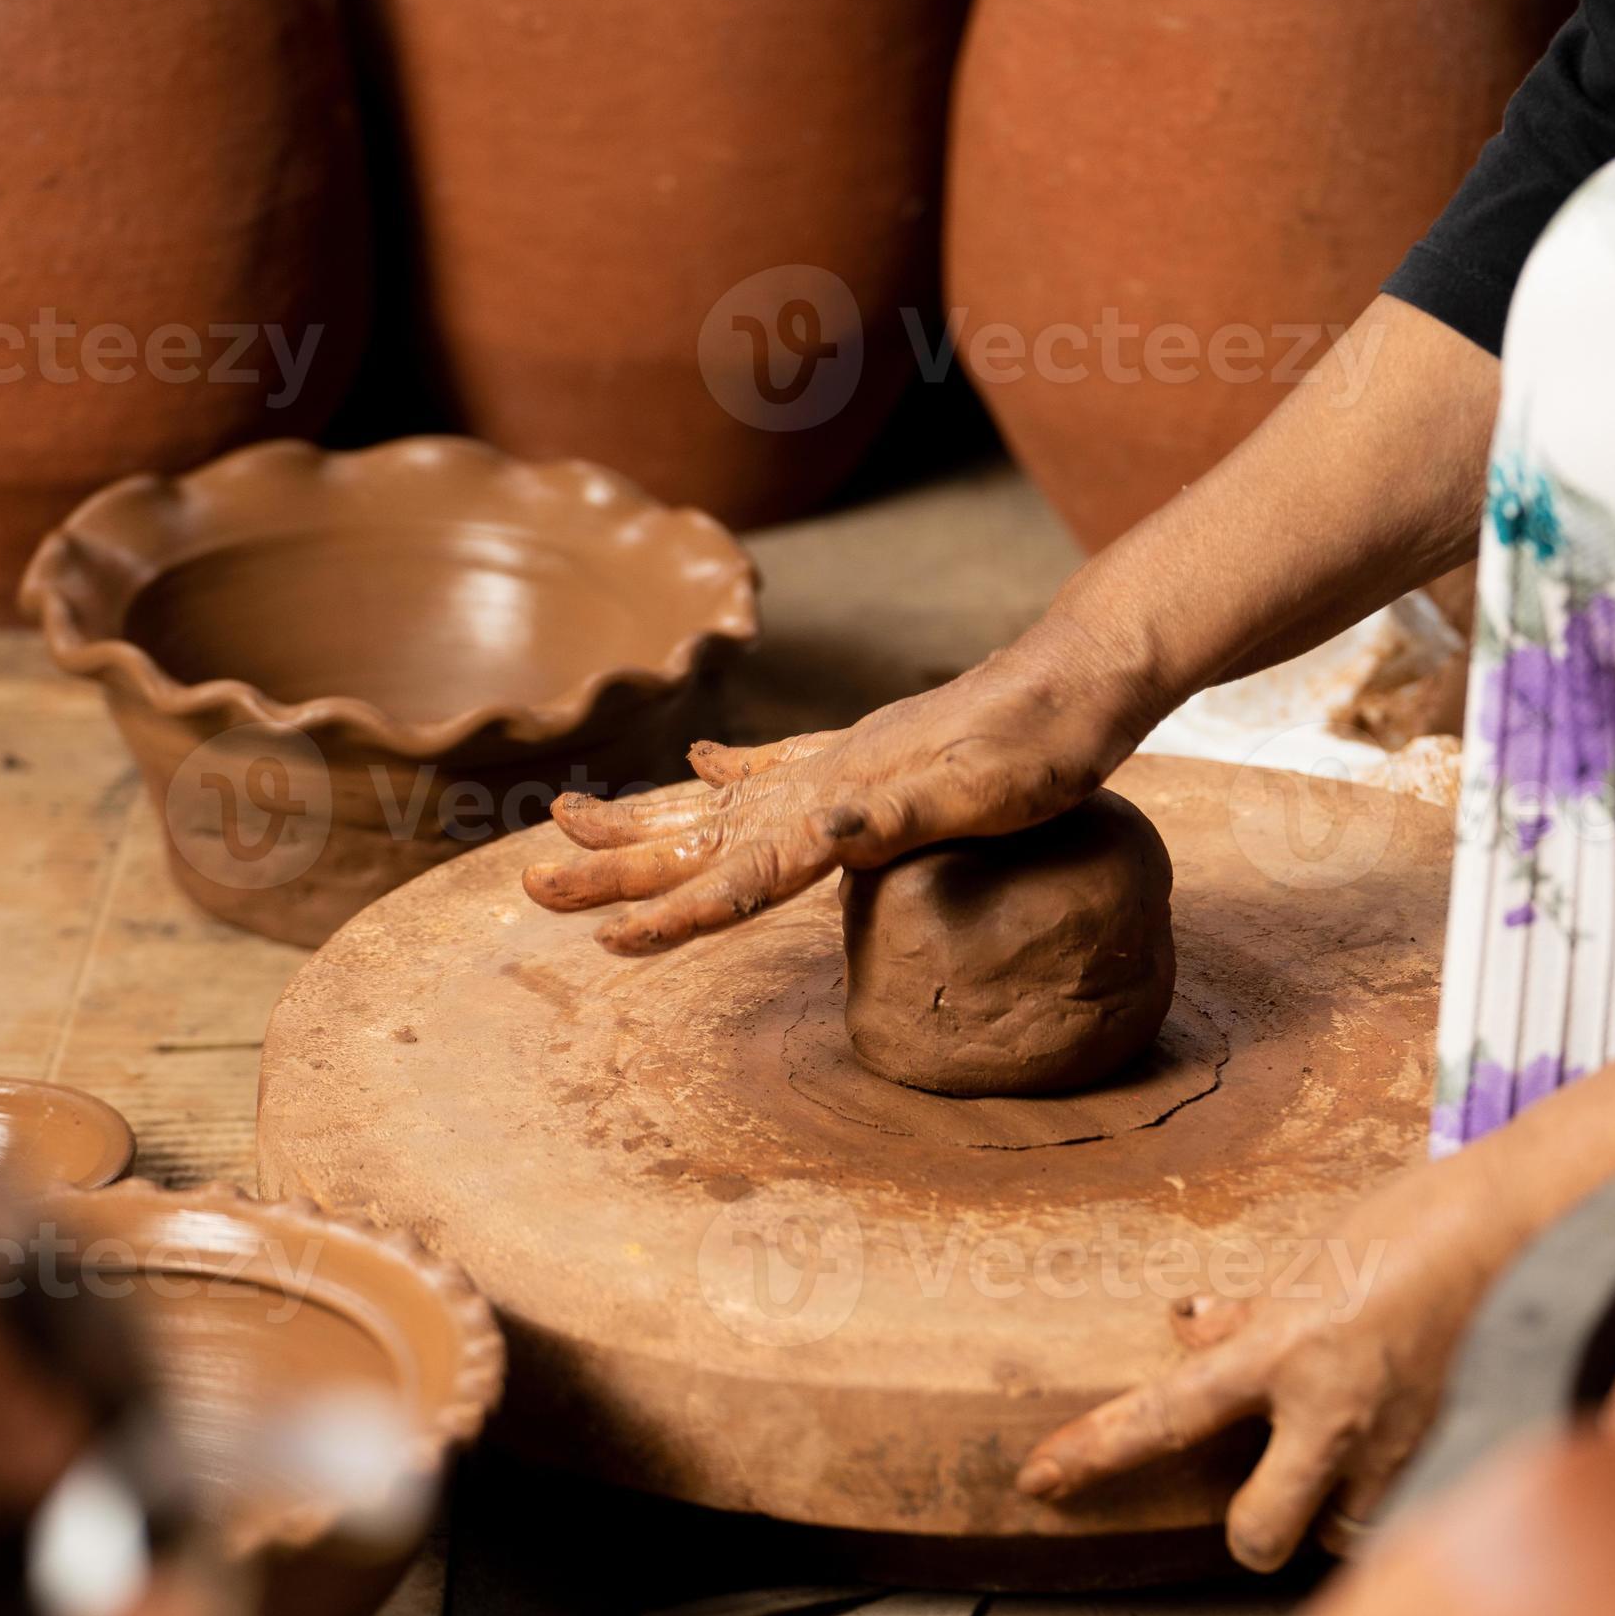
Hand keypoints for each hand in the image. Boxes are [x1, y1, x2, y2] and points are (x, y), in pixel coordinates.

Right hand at [524, 631, 1162, 953]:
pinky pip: (776, 767)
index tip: (607, 939)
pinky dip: (728, 773)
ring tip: (570, 819)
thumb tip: (818, 829)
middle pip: (701, 836)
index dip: (674, 911)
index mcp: (839, 803)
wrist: (1082, 676)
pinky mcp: (870, 753)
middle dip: (618, 867)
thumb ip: (895, 814)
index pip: (739, 871)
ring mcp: (841, 763)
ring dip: (645, 821)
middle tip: (532, 883)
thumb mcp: (978, 790)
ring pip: (719, 804)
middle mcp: (822, 781)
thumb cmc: (1039, 746)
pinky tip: (698, 764)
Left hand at [1017, 1178, 1500, 1571]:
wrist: (1524, 1226)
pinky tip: (1401, 1450)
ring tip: (1342, 1463)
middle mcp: (1330, 1415)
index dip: (1094, 1451)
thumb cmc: (1415, 1223)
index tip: (1039, 1478)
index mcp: (1281, 1349)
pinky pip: (1401, 1514)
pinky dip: (1391, 1496)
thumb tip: (1190, 1332)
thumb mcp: (1312, 1256)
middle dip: (1251, 1530)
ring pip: (1336, 1537)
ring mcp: (1395, 1448)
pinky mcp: (1451, 1458)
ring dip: (1327, 1515)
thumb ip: (1251, 1313)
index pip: (1164, 1414)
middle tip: (1264, 1485)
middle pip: (1255, 1536)